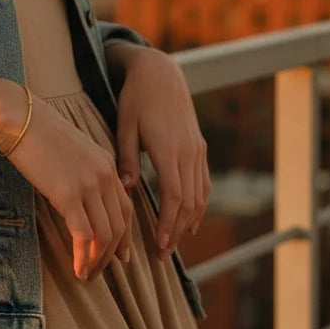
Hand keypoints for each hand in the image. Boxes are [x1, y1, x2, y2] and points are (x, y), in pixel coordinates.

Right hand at [0, 83, 133, 280]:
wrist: (18, 118)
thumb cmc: (37, 133)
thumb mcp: (71, 150)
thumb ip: (84, 171)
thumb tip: (80, 198)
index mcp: (107, 163)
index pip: (125, 207)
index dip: (124, 236)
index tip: (120, 255)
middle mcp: (105, 174)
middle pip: (119, 225)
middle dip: (111, 254)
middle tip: (100, 272)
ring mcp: (88, 184)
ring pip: (104, 234)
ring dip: (97, 260)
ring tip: (87, 275)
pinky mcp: (68, 194)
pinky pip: (84, 235)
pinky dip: (83, 256)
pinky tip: (77, 269)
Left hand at [106, 42, 209, 260]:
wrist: (161, 74)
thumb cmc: (136, 100)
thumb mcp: (125, 127)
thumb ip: (126, 159)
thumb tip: (126, 188)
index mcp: (169, 149)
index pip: (174, 196)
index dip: (169, 223)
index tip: (160, 244)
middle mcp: (188, 152)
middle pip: (189, 202)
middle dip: (177, 231)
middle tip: (162, 254)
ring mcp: (197, 150)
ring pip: (200, 194)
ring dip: (189, 222)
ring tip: (174, 244)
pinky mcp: (200, 147)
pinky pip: (203, 182)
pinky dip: (199, 204)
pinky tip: (190, 219)